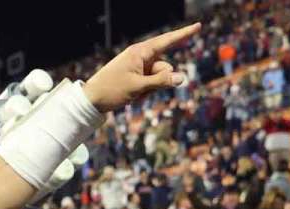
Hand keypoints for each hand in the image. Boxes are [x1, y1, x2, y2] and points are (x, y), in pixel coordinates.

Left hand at [82, 23, 201, 112]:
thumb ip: (161, 81)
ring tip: (131, 94)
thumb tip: (182, 77)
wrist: (91, 101)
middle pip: (164, 67)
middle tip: (140, 89)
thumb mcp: (138, 87)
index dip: (184, 34)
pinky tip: (130, 97)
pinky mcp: (136, 78)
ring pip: (158, 79)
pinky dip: (144, 93)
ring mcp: (138, 68)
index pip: (167, 41)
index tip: (198, 26)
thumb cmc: (111, 90)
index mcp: (139, 52)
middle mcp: (140, 57)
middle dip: (159, 81)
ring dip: (150, 90)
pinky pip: (150, 85)